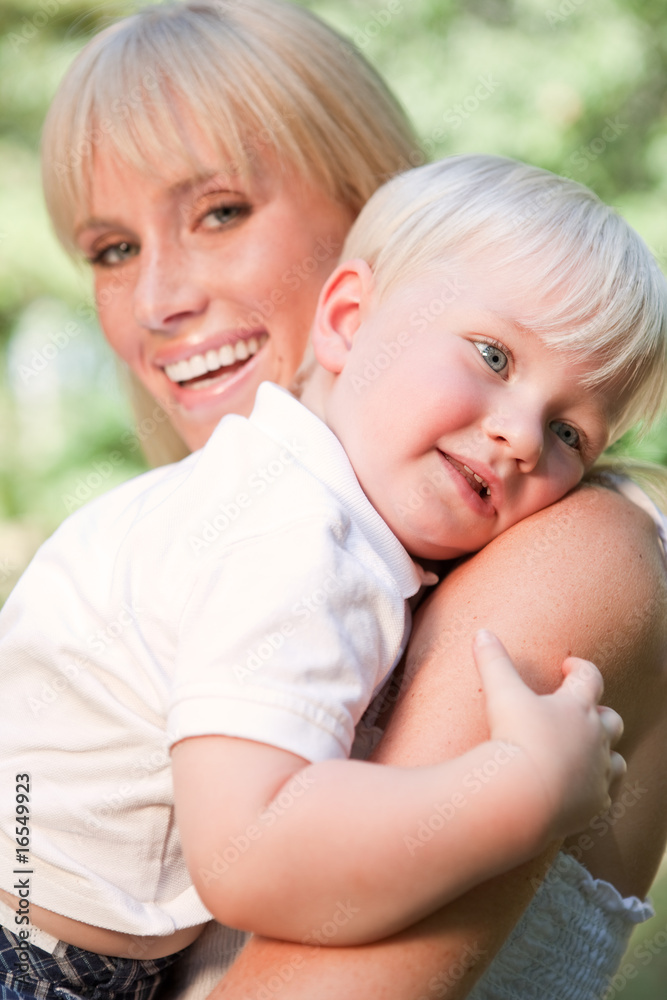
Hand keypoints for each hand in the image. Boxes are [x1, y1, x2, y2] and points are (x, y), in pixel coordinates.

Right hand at [473, 629, 624, 840]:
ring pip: (615, 758)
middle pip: (611, 719)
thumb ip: (493, 661)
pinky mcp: (594, 803)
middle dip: (597, 714)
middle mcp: (595, 738)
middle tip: (578, 712)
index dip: (580, 669)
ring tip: (585, 751)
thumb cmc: (516, 739)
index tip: (568, 667)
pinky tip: (580, 789)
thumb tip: (481, 632)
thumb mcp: (500, 694)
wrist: (525, 796)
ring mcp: (597, 772)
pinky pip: (604, 794)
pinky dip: (594, 788)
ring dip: (603, 752)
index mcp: (577, 707)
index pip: (589, 677)